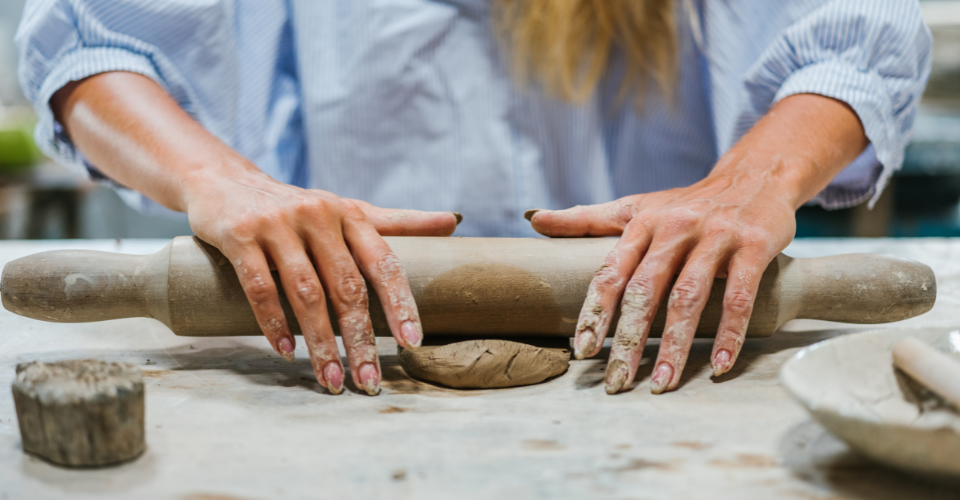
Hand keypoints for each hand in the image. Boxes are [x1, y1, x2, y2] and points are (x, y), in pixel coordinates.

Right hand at [50, 71, 459, 396]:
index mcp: (351, 214)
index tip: (411, 344)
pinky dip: (274, 323)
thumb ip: (399, 222)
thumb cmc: (298, 206)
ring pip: (306, 293)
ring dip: (321, 343)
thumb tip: (453, 221)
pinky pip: (260, 287)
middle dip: (360, 340)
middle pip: (347, 287)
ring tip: (331, 380)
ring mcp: (277, 225)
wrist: (225, 180)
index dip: (400, 305)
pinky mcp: (239, 235)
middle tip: (369, 382)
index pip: (384, 264)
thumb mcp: (349, 209)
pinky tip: (286, 351)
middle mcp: (318, 216)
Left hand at [527, 93, 868, 393]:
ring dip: (674, 347)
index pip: (611, 273)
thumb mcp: (635, 206)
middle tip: (616, 382)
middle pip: (644, 292)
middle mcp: (674, 229)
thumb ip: (585, 218)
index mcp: (642, 224)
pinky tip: (718, 366)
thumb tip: (533, 218)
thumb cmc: (688, 202)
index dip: (594, 313)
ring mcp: (714, 238)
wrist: (756, 175)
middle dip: (628, 341)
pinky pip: (737, 296)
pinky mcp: (752, 247)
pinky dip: (729, 334)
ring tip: (662, 384)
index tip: (582, 351)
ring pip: (687, 299)